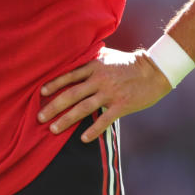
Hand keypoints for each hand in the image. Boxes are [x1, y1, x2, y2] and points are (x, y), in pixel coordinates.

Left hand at [38, 47, 171, 141]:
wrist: (154, 71)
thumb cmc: (130, 63)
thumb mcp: (109, 55)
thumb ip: (92, 58)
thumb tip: (76, 58)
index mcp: (95, 66)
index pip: (70, 76)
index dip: (54, 84)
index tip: (41, 93)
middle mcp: (100, 79)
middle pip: (72, 94)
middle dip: (54, 107)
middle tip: (40, 117)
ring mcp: (110, 93)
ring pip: (83, 108)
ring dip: (66, 120)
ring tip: (54, 129)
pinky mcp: (121, 105)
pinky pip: (103, 120)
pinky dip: (92, 130)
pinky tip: (83, 138)